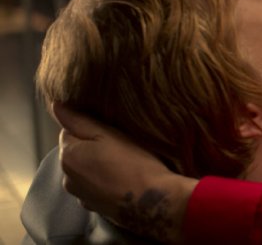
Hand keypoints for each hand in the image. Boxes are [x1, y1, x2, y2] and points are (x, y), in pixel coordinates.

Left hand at [54, 103, 196, 243]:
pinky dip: (103, 180)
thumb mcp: (109, 134)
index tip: (110, 128)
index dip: (89, 127)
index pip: (68, 132)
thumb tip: (56, 106)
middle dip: (91, 147)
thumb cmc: (133, 163)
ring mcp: (80, 195)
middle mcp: (67, 178)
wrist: (152, 202)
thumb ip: (80, 120)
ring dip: (97, 164)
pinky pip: (94, 186)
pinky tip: (121, 178)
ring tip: (122, 161)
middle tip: (119, 143)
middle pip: (76, 153)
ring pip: (85, 171)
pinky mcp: (94, 207)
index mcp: (68, 156)